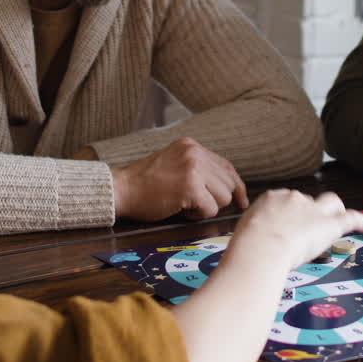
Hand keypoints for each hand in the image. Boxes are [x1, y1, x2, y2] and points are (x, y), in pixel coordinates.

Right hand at [112, 137, 249, 220]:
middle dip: (217, 200)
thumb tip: (229, 188)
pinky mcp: (190, 187)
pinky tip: (180, 209)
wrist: (120, 189)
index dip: (236, 186)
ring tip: (184, 204)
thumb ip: (198, 169)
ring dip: (206, 207)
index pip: (226, 166)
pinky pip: (210, 209)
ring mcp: (193, 168)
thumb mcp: (174, 164)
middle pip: (229, 183)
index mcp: (192, 146)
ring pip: (223, 198)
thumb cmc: (144, 184)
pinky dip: (197, 215)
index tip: (241, 201)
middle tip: (195, 204)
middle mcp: (195, 153)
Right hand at [227, 190, 362, 270]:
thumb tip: (244, 253)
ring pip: (330, 204)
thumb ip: (251, 236)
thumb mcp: (243, 235)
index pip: (285, 201)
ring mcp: (313, 210)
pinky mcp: (329, 224)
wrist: (261, 248)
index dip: (287, 215)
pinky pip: (350, 218)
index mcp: (272, 198)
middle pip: (307, 202)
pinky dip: (360, 221)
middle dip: (307, 213)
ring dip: (334, 211)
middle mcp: (294, 198)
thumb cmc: (247, 248)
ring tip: (336, 221)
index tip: (284, 228)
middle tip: (304, 231)